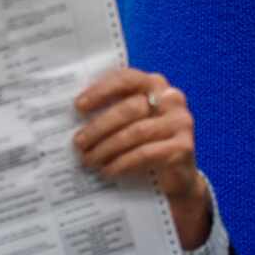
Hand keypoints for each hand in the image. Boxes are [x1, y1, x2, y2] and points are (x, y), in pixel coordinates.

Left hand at [72, 68, 210, 248]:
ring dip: (107, 148)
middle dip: (99, 127)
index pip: (126, 79)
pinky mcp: (183, 147)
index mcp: (154, 84)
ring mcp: (180, 122)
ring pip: (135, 133)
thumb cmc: (144, 141)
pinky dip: (123, 163)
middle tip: (78, 143)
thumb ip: (110, 110)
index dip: (100, 91)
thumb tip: (70, 116)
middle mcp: (171, 98)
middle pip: (129, 109)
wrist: (176, 174)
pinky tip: (108, 170)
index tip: (78, 106)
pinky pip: (146, 154)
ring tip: (88, 160)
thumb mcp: (128, 122)